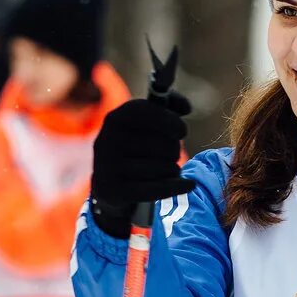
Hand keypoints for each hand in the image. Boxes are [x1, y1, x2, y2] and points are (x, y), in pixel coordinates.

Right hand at [89, 95, 196, 236]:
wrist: (108, 183)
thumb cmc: (135, 146)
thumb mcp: (145, 121)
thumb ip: (168, 105)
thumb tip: (186, 107)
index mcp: (115, 119)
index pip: (145, 112)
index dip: (170, 121)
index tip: (182, 131)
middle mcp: (107, 141)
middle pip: (159, 144)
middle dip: (174, 150)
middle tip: (172, 154)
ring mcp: (108, 167)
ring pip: (160, 168)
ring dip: (173, 169)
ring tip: (170, 169)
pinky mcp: (114, 191)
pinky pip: (155, 189)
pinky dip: (177, 186)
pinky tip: (189, 184)